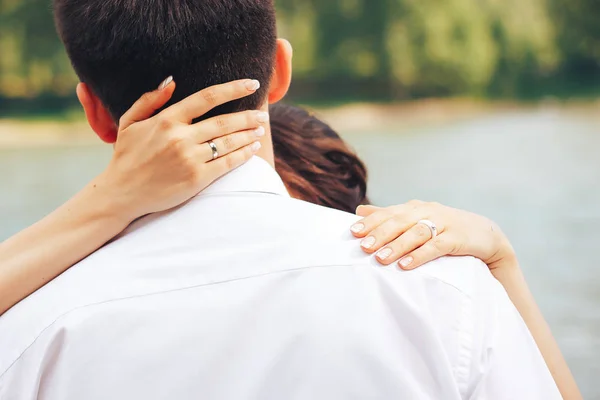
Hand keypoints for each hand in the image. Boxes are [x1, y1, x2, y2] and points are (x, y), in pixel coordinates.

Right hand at [96, 77, 266, 222]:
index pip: (207, 98)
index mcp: (166, 120)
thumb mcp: (130, 122)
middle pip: (224, 121)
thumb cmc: (126, 156)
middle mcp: (180, 137)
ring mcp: (190, 159)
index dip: (233, 89)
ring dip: (248, 135)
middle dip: (248, 117)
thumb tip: (172, 82)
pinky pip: (227, 164)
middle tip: (263, 114)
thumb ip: (149, 100)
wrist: (122, 194)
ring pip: (228, 142)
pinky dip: (243, 155)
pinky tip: (252, 149)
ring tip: (260, 130)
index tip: (252, 84)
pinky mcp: (197, 179)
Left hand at [350, 200, 517, 271]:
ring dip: (397, 246)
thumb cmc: (444, 228)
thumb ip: (389, 215)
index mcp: (414, 207)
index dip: (371, 222)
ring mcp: (444, 223)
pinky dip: (420, 255)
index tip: (353, 232)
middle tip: (363, 247)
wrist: (486, 234)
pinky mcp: (457, 238)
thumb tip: (360, 211)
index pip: (389, 213)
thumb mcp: (417, 219)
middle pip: (400, 221)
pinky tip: (405, 265)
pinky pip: (436, 246)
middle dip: (380, 234)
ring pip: (416, 233)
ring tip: (380, 258)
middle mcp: (427, 211)